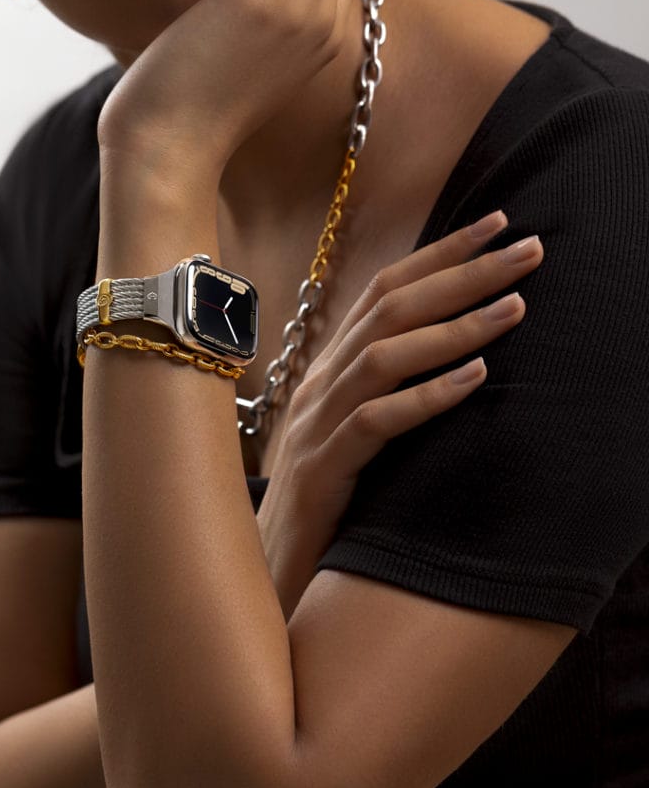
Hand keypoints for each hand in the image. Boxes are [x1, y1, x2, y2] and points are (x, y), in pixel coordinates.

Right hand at [257, 212, 543, 620]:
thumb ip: (385, 384)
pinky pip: (376, 422)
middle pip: (391, 308)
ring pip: (385, 355)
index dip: (440, 252)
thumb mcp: (352, 425)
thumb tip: (448, 349)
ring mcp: (318, 420)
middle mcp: (322, 380)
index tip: (497, 225)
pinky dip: (426, 396)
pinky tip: (473, 380)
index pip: (386, 288)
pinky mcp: (322, 466)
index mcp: (332, 365)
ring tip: (515, 308)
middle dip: (462, 272)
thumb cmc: (320, 492)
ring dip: (454, 327)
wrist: (262, 561)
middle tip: (526, 247)